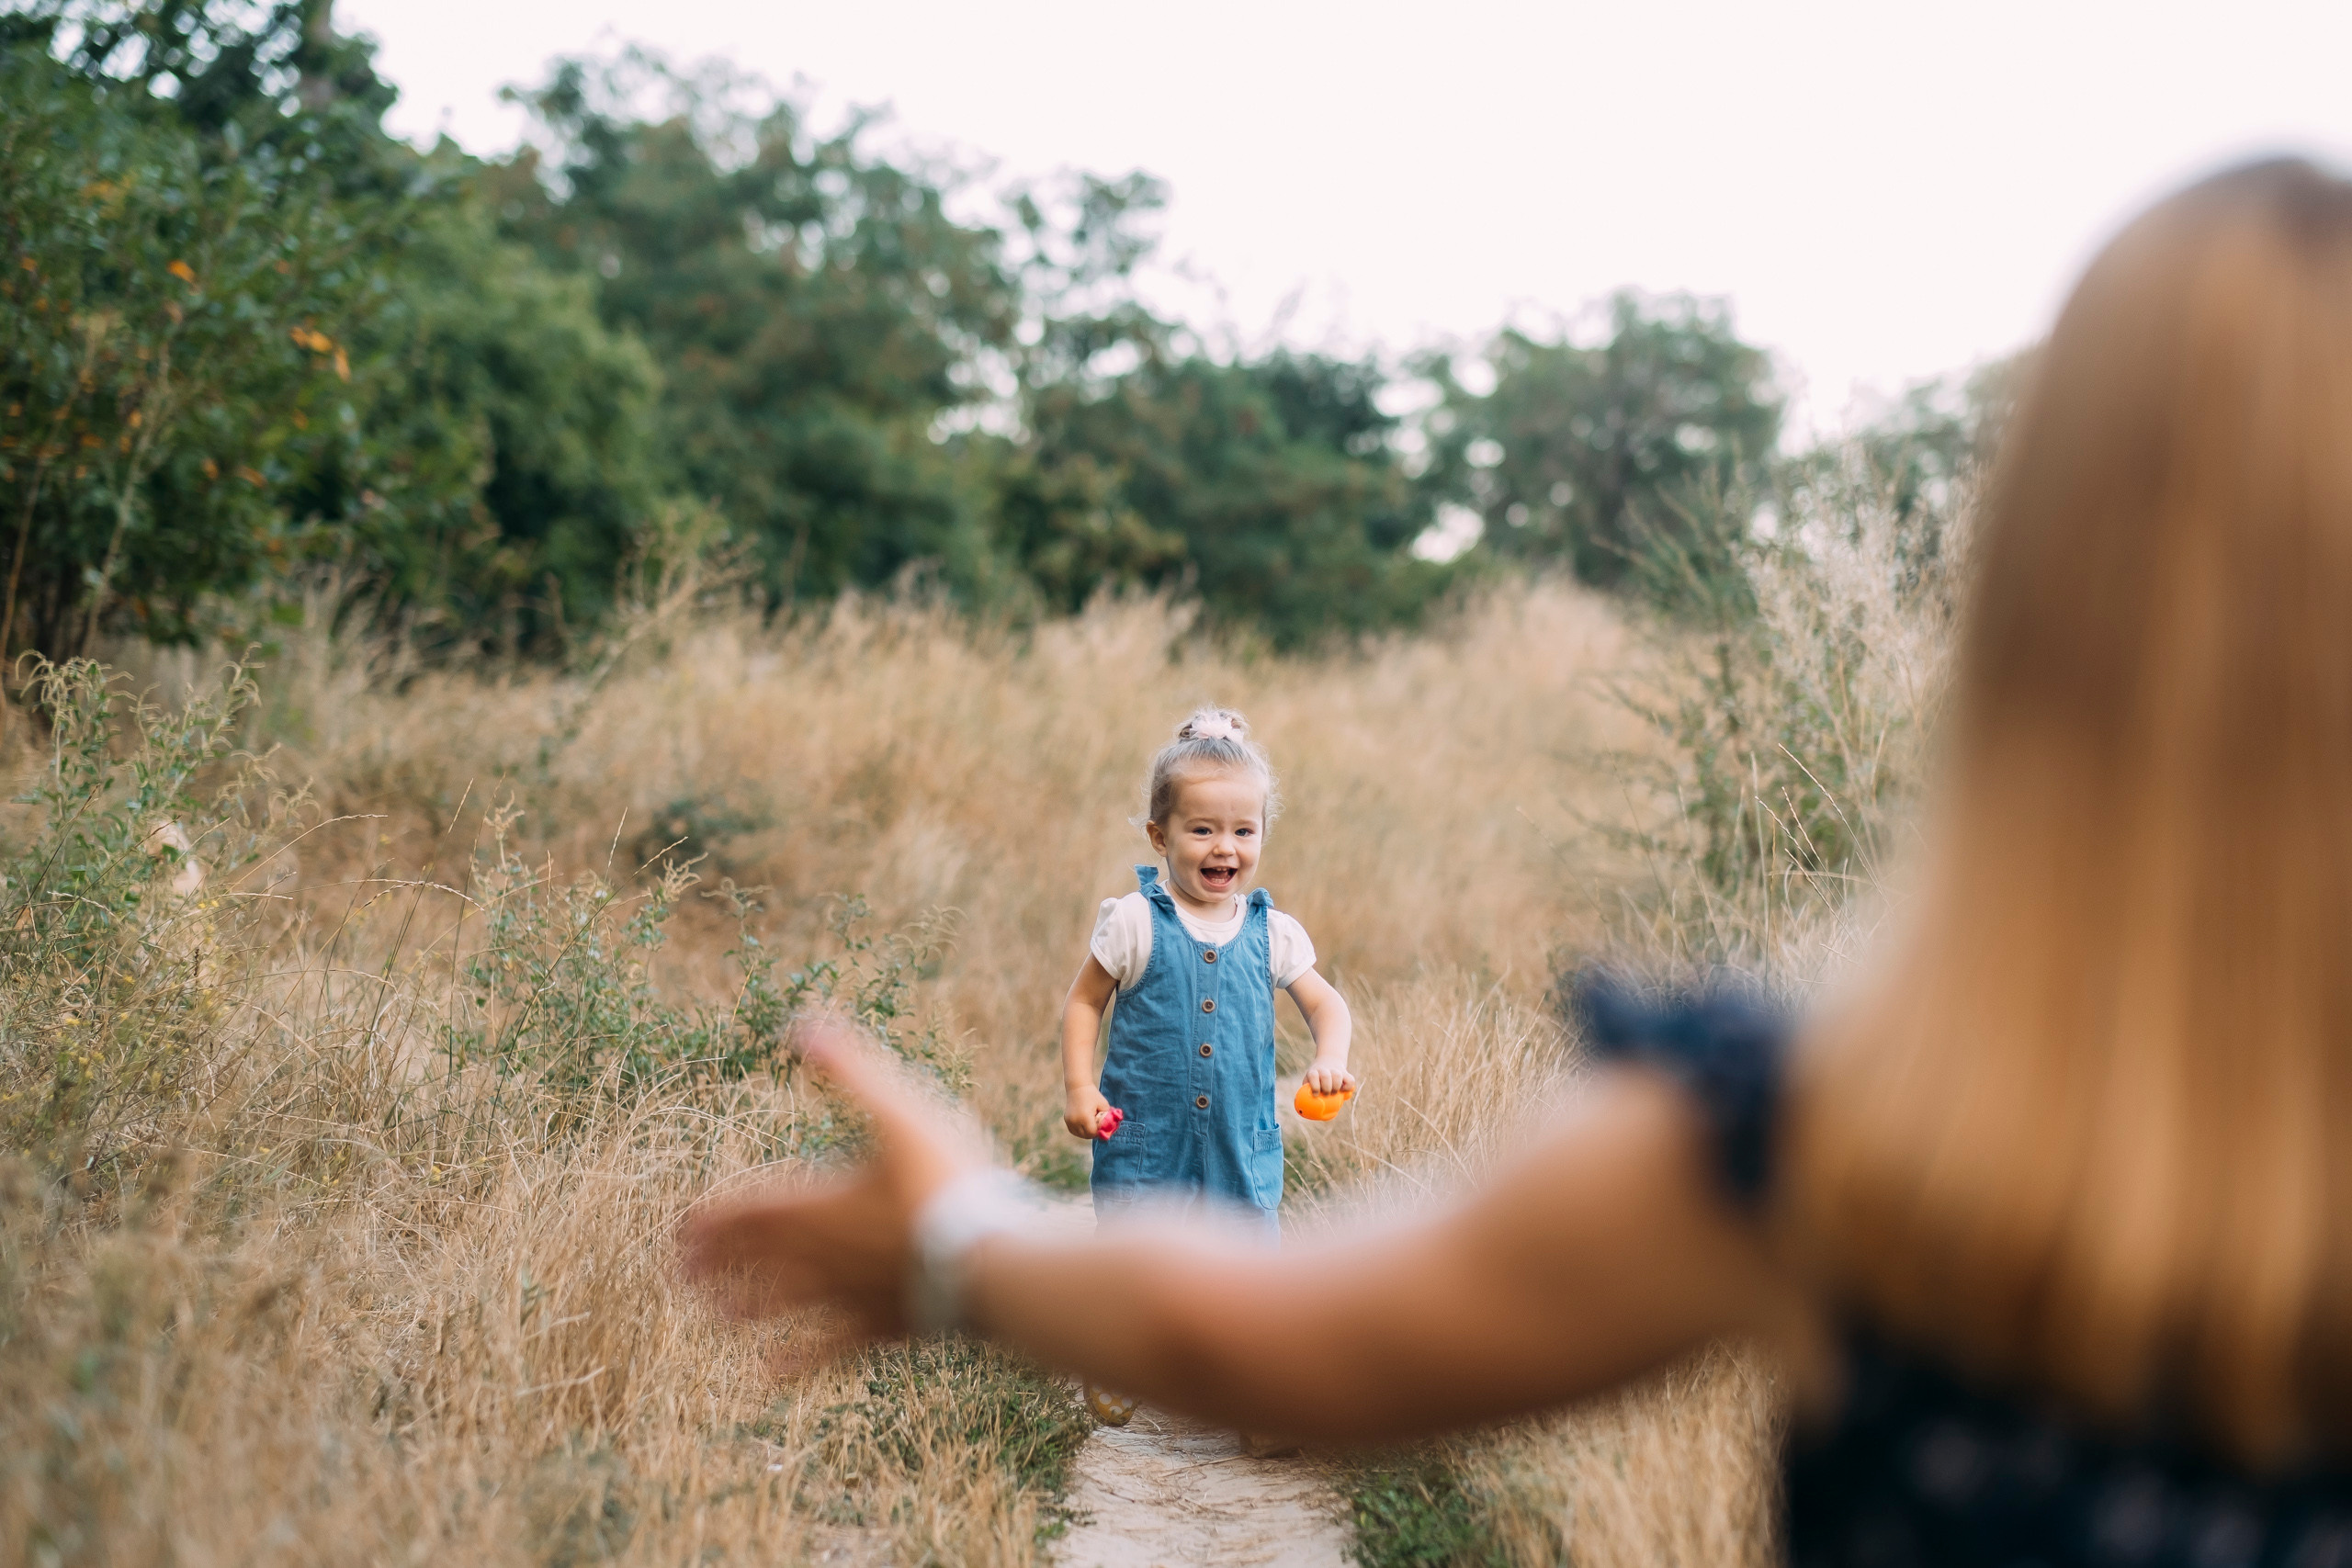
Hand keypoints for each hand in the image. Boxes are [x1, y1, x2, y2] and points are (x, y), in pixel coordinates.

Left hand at [678, 1015, 983, 1337]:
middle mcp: (820, 1253)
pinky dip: (792, 1363)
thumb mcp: (900, 1110)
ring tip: (713, 1319)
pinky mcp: (879, 1328)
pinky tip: (768, 1376)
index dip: (708, 1221)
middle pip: (751, 1262)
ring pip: (779, 1307)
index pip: (745, 1211)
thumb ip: (849, 1069)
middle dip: (713, 1266)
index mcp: (817, 1202)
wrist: (992, 1261)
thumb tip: (801, 1024)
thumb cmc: (947, 1181)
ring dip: (741, 1310)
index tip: (677, 1230)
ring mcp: (847, 1295)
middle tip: (675, 1276)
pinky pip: (824, 1351)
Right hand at [1064, 1084, 1112, 1140]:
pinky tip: (1085, 1125)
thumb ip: (1108, 1117)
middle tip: (1098, 1128)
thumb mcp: (1104, 1105)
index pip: (1093, 1132)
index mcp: (1085, 1117)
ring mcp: (1069, 1121)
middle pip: (1086, 1135)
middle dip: (1093, 1133)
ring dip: (1086, 1133)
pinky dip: (1080, 1130)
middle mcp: (1075, 1121)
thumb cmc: (1092, 1095)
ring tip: (1092, 1125)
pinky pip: (1074, 1131)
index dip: (1099, 1132)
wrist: (1077, 1086)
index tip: (1103, 1128)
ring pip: (1080, 1134)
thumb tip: (1111, 1128)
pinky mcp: (1067, 1120)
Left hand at [1302, 1060, 1358, 1095]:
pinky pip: (1350, 1080)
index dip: (1314, 1085)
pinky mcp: (1345, 1073)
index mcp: (1314, 1071)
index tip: (1316, 1095)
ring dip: (1336, 1087)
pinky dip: (1348, 1087)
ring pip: (1337, 1075)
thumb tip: (1305, 1111)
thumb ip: (1306, 1092)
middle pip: (1325, 1076)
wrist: (1329, 1060)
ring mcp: (1335, 1070)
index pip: (1313, 1076)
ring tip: (1335, 1093)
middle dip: (1326, 1088)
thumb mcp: (1309, 1081)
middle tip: (1327, 1095)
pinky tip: (1344, 1091)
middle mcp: (1324, 1069)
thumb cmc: (1316, 1077)